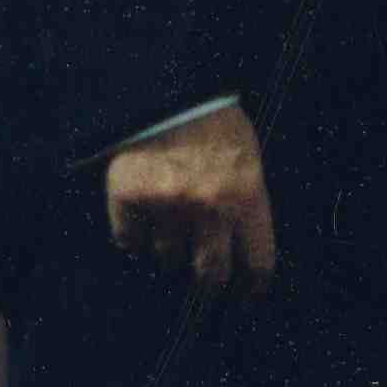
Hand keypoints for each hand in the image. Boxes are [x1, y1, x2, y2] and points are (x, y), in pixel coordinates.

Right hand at [106, 103, 279, 293]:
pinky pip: (128, 240)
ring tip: (171, 238)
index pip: (258, 262)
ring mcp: (166, 206)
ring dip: (169, 253)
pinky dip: (133, 239)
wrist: (165, 89)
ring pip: (166, 258)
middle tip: (204, 285)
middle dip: (208, 284)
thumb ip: (247, 203)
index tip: (247, 297)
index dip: (253, 287)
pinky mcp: (128, 198)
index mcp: (247, 198)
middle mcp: (208, 209)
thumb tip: (244, 247)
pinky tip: (140, 226)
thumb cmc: (215, 122)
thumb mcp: (249, 159)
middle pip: (210, 274)